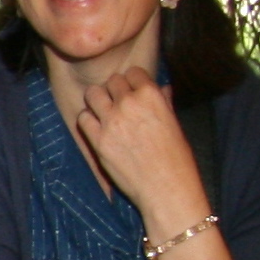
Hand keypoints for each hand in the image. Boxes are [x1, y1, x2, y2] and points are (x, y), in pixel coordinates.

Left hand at [74, 67, 209, 230]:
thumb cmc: (176, 158)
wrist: (166, 187)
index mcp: (152, 95)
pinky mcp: (98, 140)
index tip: (133, 89)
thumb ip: (164, 102)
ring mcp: (111, 121)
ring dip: (97, 100)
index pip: (133, 72)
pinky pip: (83, 118)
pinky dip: (88, 119)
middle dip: (115, 89)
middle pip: (112, 81)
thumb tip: (163, 88)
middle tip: (118, 102)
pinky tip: (97, 127)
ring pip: (93, 94)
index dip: (132, 80)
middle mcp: (129, 103)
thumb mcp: (175, 124)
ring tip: (103, 110)